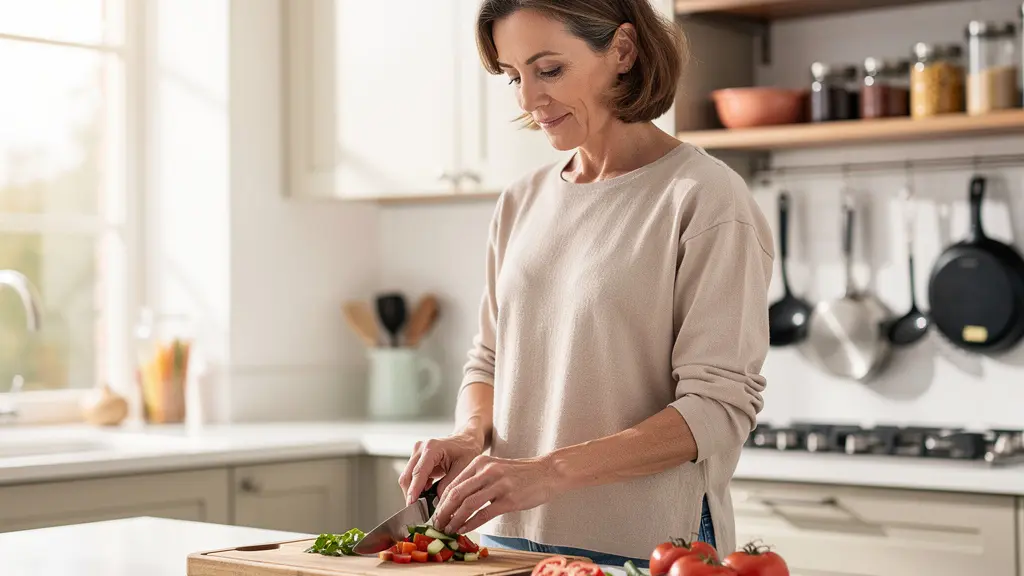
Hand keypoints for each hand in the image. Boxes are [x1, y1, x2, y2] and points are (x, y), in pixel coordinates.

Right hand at [399, 433, 484, 504]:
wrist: (466, 440)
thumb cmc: (467, 450)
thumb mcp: (463, 468)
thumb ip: (450, 484)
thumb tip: (437, 501)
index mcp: (432, 448)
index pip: (418, 472)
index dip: (414, 490)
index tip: (411, 505)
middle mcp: (420, 448)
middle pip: (407, 476)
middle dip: (411, 495)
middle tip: (418, 511)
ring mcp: (416, 453)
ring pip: (407, 478)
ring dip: (413, 493)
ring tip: (423, 506)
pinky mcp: (416, 460)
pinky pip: (411, 477)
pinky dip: (416, 488)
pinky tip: (425, 497)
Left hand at [432, 454, 562, 534]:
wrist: (547, 472)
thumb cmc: (520, 474)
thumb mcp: (495, 468)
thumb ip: (477, 480)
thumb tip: (455, 500)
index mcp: (480, 462)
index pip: (453, 484)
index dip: (441, 501)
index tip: (435, 513)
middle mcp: (487, 471)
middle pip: (456, 494)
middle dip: (443, 512)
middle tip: (437, 524)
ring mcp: (498, 484)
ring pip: (467, 504)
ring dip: (454, 519)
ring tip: (448, 529)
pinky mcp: (509, 498)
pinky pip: (484, 513)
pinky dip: (470, 523)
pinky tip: (464, 529)